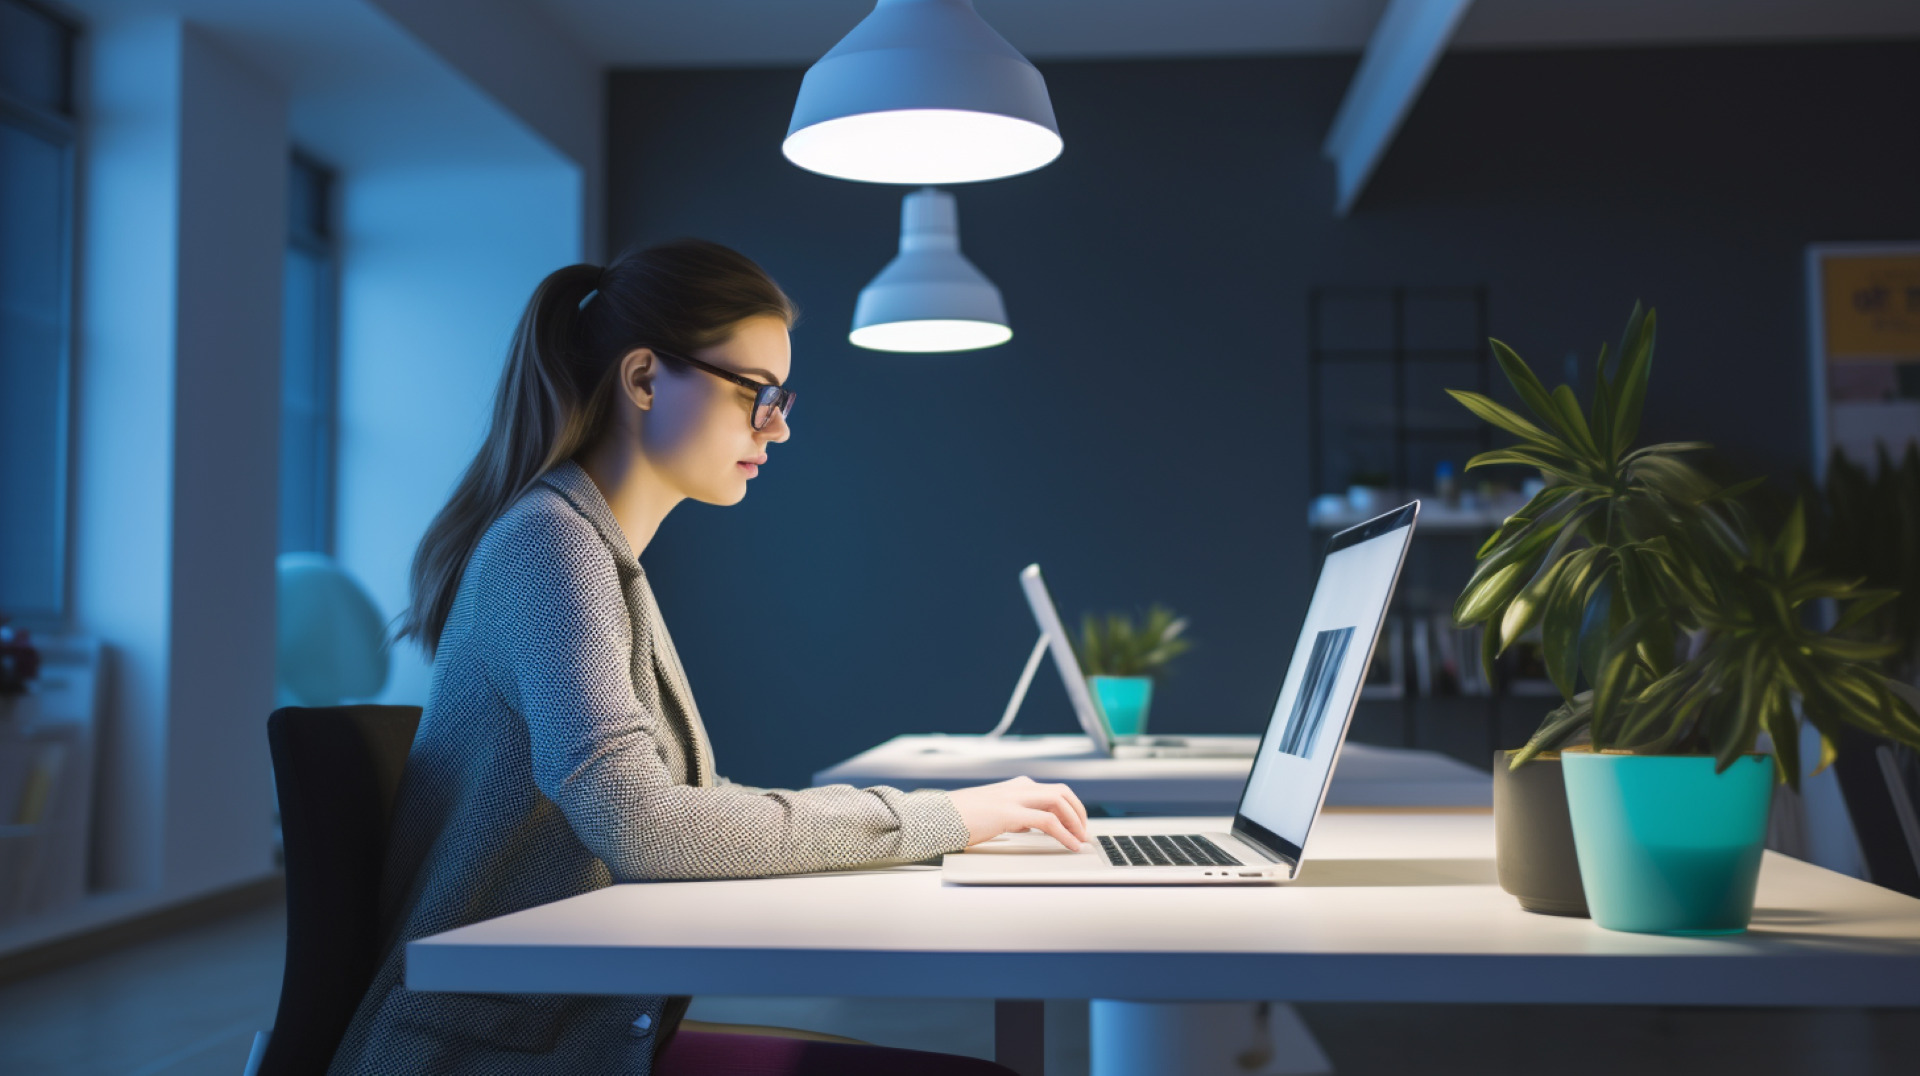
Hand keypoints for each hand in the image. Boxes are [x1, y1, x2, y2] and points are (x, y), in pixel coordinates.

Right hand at [945, 776, 1092, 851]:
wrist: (936, 817)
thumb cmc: (960, 818)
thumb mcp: (992, 813)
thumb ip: (1013, 814)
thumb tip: (1029, 824)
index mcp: (1014, 786)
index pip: (1052, 790)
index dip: (1070, 807)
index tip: (1076, 824)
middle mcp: (1017, 787)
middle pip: (1062, 792)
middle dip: (1078, 811)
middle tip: (1083, 832)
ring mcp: (1013, 798)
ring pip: (1059, 801)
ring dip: (1075, 821)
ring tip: (1080, 839)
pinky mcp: (1008, 813)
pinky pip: (1047, 821)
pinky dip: (1064, 833)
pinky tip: (1069, 845)